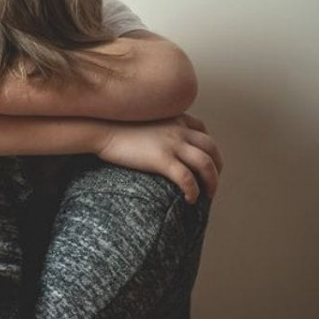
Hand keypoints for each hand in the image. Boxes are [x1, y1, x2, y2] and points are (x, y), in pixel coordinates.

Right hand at [96, 113, 223, 202]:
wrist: (100, 129)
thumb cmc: (112, 126)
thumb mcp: (140, 119)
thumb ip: (153, 127)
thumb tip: (151, 140)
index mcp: (173, 119)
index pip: (202, 130)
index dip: (208, 147)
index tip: (206, 160)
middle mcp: (178, 130)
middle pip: (211, 148)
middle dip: (217, 167)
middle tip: (213, 183)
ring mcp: (172, 144)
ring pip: (206, 164)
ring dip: (212, 182)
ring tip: (208, 196)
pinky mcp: (161, 159)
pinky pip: (187, 178)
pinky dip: (193, 190)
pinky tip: (189, 199)